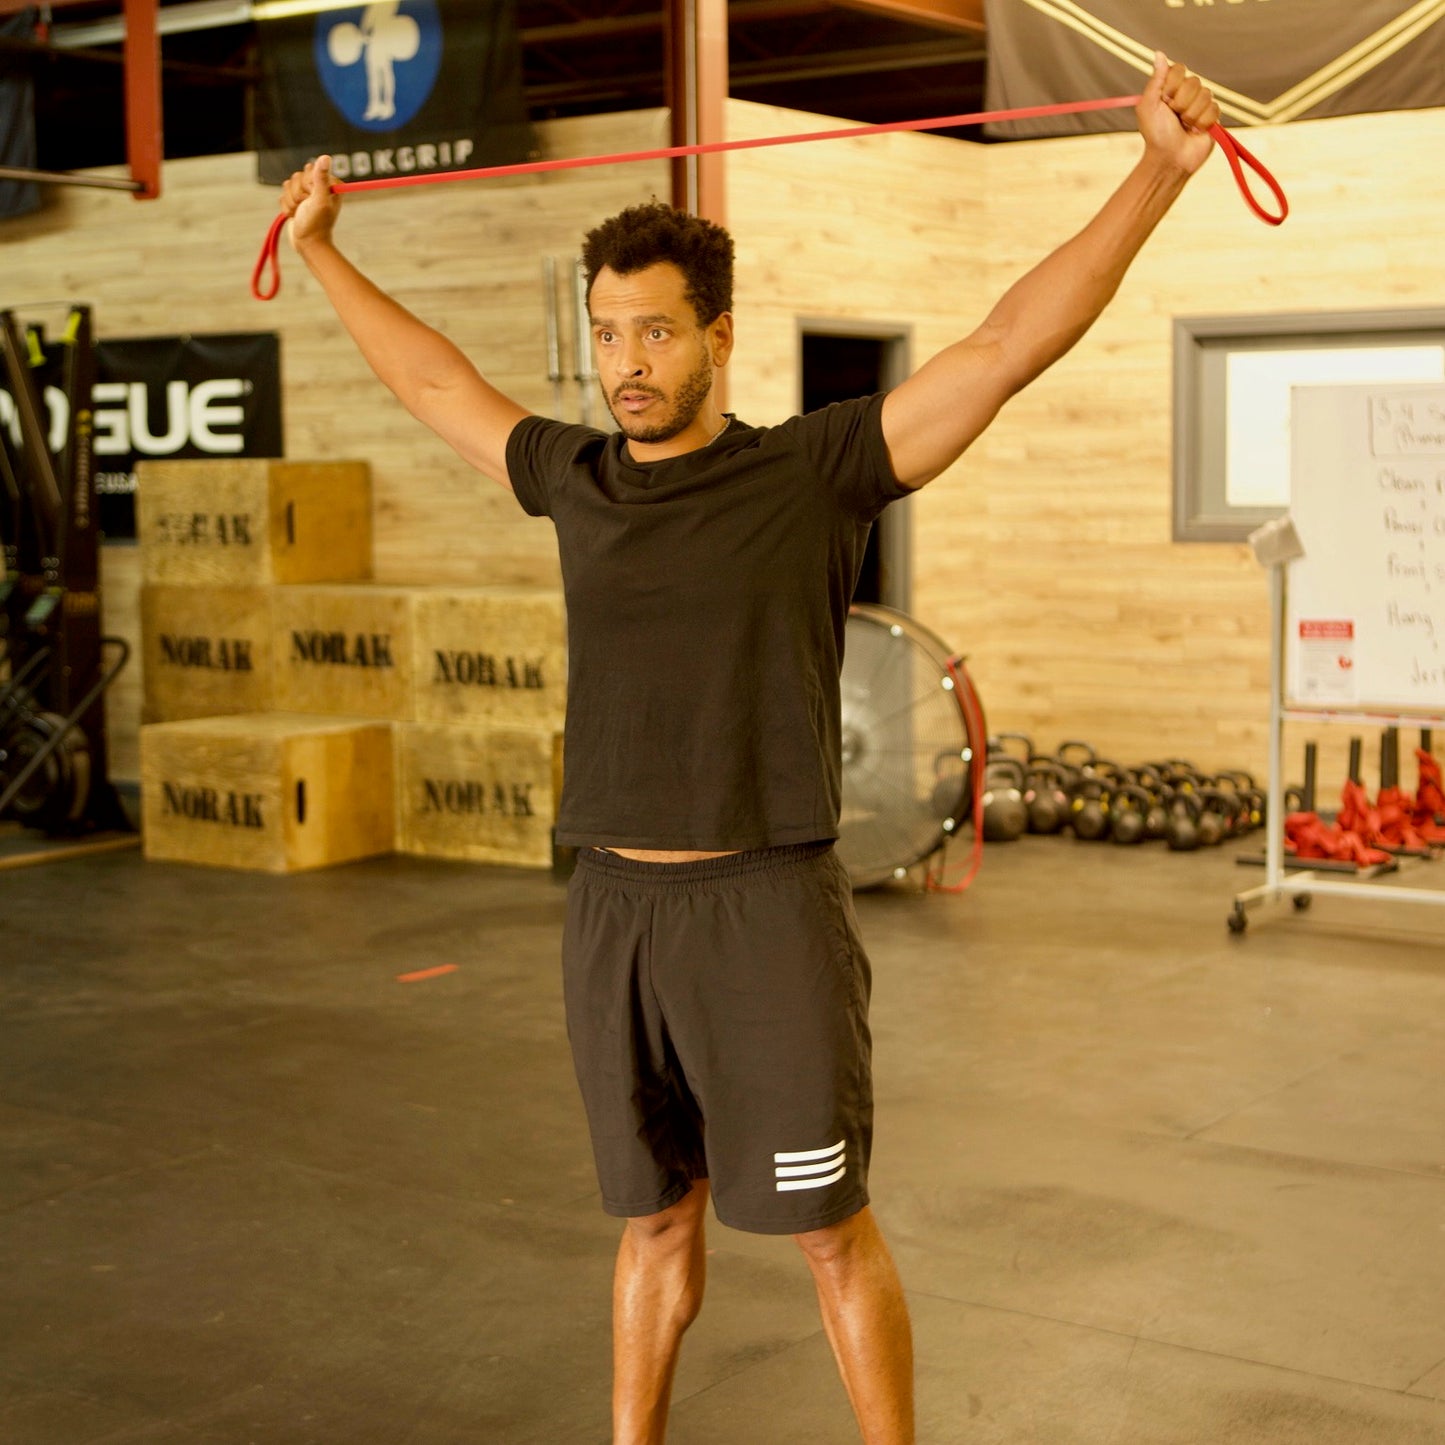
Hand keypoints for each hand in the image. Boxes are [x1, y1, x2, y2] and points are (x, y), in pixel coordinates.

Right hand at [279, 155, 341, 251]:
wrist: (307, 244)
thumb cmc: (316, 224)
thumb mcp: (320, 200)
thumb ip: (321, 179)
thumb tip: (326, 157)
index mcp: (331, 184)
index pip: (310, 169)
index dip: (307, 184)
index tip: (312, 198)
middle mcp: (320, 186)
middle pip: (297, 176)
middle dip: (298, 194)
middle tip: (307, 207)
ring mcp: (308, 194)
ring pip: (288, 184)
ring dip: (291, 201)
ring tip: (301, 213)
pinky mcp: (297, 200)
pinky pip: (283, 194)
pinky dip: (286, 206)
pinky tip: (295, 215)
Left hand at [1136, 51, 1219, 175]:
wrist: (1170, 159)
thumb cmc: (1156, 135)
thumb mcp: (1148, 106)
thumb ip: (1155, 80)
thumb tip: (1158, 53)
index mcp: (1170, 89)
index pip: (1179, 69)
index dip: (1173, 85)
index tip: (1164, 101)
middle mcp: (1187, 94)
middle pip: (1194, 82)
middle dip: (1182, 103)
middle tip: (1174, 118)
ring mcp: (1201, 104)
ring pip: (1206, 95)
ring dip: (1192, 115)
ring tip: (1184, 127)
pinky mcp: (1213, 116)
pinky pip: (1214, 109)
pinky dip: (1202, 123)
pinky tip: (1195, 132)